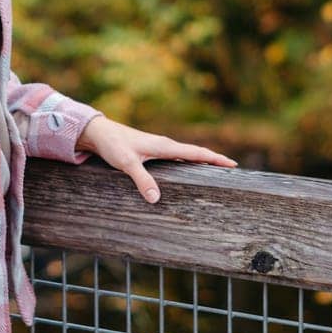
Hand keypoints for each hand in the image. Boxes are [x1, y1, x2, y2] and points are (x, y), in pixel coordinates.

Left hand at [76, 116, 236, 203]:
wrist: (98, 133)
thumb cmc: (113, 145)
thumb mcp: (127, 163)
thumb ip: (142, 180)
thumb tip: (156, 199)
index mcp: (164, 146)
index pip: (196, 152)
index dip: (214, 158)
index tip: (232, 164)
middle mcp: (164, 145)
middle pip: (195, 153)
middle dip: (213, 160)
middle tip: (230, 169)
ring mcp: (158, 148)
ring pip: (185, 155)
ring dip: (200, 161)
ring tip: (213, 172)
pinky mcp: (150, 152)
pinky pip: (175, 158)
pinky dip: (186, 163)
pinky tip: (185, 172)